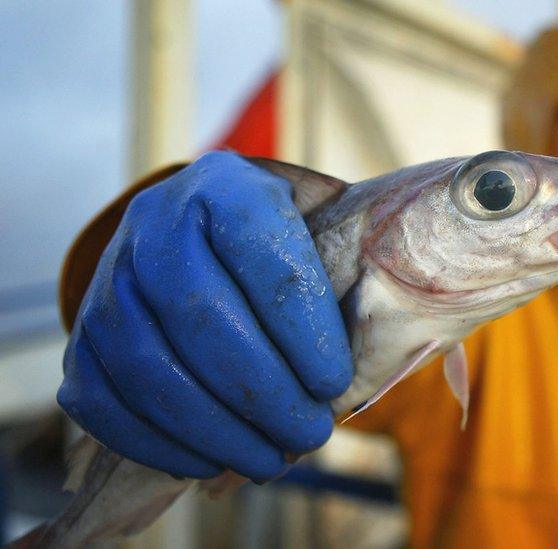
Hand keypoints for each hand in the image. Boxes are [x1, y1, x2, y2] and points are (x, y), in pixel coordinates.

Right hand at [58, 151, 352, 481]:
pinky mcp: (83, 333)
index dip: (303, 330)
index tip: (334, 383)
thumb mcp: (319, 228)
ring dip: (215, 428)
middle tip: (309, 433)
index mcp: (228, 188)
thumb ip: (345, 272)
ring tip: (269, 460)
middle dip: (263, 391)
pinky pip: (102, 400)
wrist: (198, 226)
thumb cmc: (278, 242)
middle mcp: (157, 222)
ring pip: (149, 365)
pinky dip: (157, 443)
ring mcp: (110, 277)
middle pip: (202, 316)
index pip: (266, 258)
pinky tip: (208, 461)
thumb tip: (375, 350)